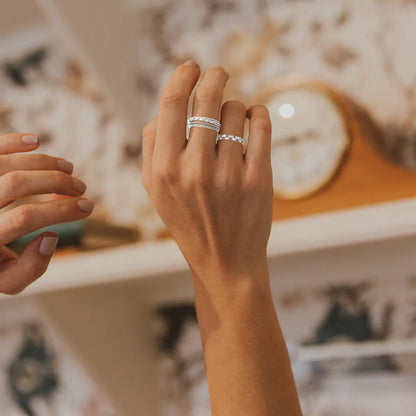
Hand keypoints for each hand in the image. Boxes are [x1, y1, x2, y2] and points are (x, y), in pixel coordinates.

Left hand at [0, 133, 93, 294]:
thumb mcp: (6, 279)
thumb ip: (29, 269)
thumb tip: (51, 237)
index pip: (25, 218)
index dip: (61, 211)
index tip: (88, 207)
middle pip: (17, 183)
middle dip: (56, 182)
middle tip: (81, 188)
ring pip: (7, 163)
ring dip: (44, 162)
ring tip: (69, 168)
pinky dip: (13, 141)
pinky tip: (36, 141)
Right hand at [142, 63, 272, 292]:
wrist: (225, 261)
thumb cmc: (188, 221)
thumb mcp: (155, 191)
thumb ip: (152, 147)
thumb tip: (166, 106)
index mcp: (163, 170)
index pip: (171, 104)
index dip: (182, 76)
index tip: (191, 67)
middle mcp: (194, 170)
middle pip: (206, 98)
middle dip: (214, 76)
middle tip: (218, 72)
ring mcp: (229, 174)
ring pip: (235, 109)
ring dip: (235, 107)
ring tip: (232, 122)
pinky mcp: (259, 178)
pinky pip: (261, 123)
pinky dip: (258, 113)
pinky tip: (253, 119)